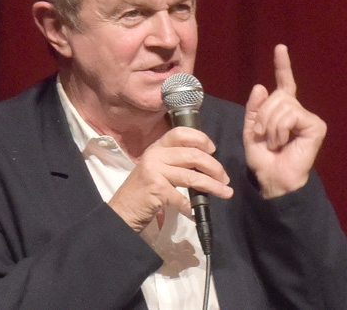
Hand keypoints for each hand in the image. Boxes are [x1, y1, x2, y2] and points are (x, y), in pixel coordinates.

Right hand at [108, 127, 233, 231]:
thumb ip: (175, 162)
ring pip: (192, 176)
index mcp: (156, 148)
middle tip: (224, 178)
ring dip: (212, 186)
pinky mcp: (157, 189)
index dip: (200, 138)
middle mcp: (155, 155)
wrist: (121, 212)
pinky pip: (183, 198)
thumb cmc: (142, 192)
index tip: (213, 150)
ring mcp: (155, 171)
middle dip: (214, 167)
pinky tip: (196, 213)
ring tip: (225, 192)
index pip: (180, 133)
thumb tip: (206, 164)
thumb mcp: (157, 170)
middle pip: (193, 155)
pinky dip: (193, 207)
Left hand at [243, 44, 326, 197]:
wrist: (272, 178)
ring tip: (275, 142)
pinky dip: (281, 129)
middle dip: (263, 115)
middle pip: (277, 96)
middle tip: (265, 136)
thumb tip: (261, 85)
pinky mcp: (316, 126)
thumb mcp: (251, 130)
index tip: (280, 48)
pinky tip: (284, 142)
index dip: (282, 66)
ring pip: (282, 105)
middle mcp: (298, 111)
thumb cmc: (263, 158)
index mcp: (283, 110)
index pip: (284, 83)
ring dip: (271, 125)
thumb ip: (255, 109)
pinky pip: (291, 115)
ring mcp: (308, 118)